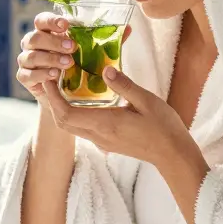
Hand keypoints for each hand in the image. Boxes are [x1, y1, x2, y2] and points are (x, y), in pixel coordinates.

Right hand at [17, 12, 131, 104]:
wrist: (65, 96)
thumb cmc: (78, 67)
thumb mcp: (91, 53)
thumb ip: (105, 41)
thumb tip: (128, 28)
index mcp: (46, 32)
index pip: (42, 20)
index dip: (52, 20)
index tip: (67, 24)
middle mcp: (33, 44)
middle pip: (35, 37)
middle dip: (54, 41)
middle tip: (72, 47)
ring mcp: (26, 60)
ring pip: (31, 55)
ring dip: (50, 58)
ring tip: (68, 64)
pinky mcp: (25, 77)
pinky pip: (28, 74)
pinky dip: (41, 74)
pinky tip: (55, 76)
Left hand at [41, 66, 196, 167]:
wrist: (173, 155)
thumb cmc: (163, 127)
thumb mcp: (147, 101)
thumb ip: (124, 85)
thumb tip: (105, 68)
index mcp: (105, 124)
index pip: (66, 114)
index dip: (53, 98)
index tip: (49, 79)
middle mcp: (99, 135)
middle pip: (63, 123)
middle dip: (53, 102)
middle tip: (52, 79)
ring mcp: (102, 141)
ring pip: (71, 127)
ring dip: (62, 108)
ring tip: (64, 86)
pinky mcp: (107, 142)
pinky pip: (82, 129)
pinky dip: (75, 114)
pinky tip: (82, 99)